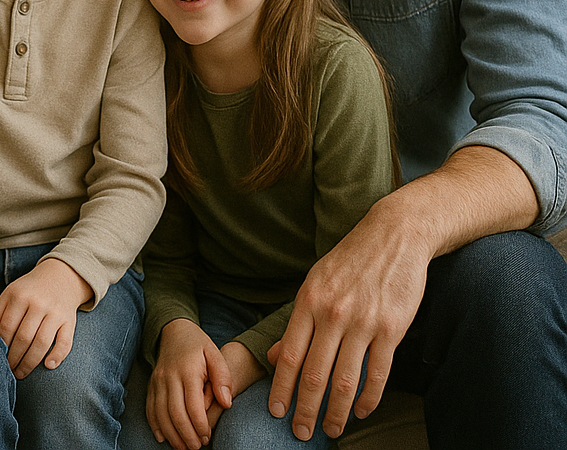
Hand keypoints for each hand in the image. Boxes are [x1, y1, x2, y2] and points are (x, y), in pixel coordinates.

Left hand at [0, 257, 91, 377]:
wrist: (60, 276)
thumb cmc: (29, 291)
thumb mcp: (10, 293)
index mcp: (18, 295)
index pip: (5, 327)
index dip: (0, 346)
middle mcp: (37, 302)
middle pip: (23, 337)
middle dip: (13, 358)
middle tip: (8, 370)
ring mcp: (55, 312)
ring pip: (41, 342)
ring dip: (30, 362)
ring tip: (21, 373)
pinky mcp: (70, 320)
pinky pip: (65, 342)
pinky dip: (57, 356)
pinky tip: (48, 366)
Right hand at [146, 319, 232, 449]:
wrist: (174, 330)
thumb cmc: (198, 344)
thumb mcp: (215, 354)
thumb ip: (223, 378)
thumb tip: (226, 403)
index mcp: (187, 370)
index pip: (192, 404)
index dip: (199, 424)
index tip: (207, 436)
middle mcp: (169, 377)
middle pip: (174, 412)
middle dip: (185, 434)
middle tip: (196, 448)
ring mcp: (157, 381)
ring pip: (160, 413)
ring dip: (171, 433)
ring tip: (183, 447)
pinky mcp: (151, 384)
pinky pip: (150, 407)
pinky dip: (155, 424)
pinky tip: (162, 437)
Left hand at [265, 206, 427, 440]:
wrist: (393, 237)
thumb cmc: (348, 262)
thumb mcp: (313, 284)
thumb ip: (297, 323)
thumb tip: (275, 358)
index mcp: (307, 302)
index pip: (288, 356)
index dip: (280, 388)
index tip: (274, 411)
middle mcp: (332, 314)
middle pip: (314, 374)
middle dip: (305, 409)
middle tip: (299, 432)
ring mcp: (363, 323)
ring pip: (345, 380)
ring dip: (337, 411)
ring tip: (331, 430)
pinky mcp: (391, 329)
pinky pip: (377, 373)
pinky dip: (368, 398)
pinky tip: (361, 411)